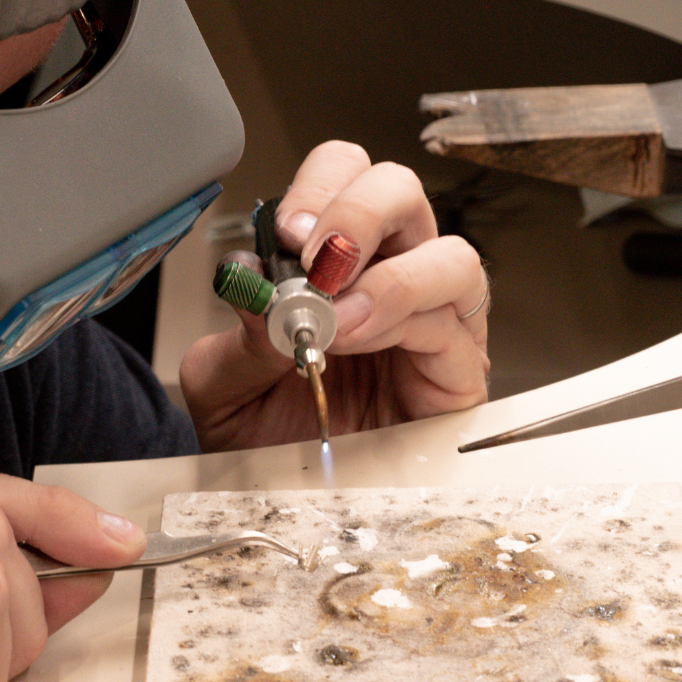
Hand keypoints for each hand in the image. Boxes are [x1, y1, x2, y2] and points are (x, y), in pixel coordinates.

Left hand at [180, 141, 490, 450]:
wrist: (285, 503)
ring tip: (337, 319)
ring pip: (451, 255)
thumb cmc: (266, 439)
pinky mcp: (457, 374)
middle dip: (358, 213)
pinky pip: (455, 326)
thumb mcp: (224, 389)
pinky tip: (357, 342)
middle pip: (403, 192)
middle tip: (316, 259)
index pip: (346, 178)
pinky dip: (403, 323)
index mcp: (332, 266)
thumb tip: (252, 282)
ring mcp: (431, 324)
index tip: (288, 234)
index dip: (323, 188)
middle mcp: (388, 280)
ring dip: (389, 278)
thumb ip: (235, 335)